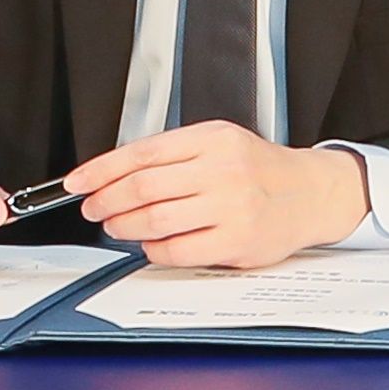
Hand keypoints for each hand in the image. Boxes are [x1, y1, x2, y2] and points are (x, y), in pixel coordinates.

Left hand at [66, 122, 371, 267]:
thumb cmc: (258, 171)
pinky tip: (153, 243)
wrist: (309, 194)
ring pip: (153, 220)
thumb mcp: (221, 144)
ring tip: (119, 225)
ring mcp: (231, 207)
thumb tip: (110, 175)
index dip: (101, 170)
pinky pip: (174, 250)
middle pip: (142, 188)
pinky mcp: (235, 241)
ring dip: (123, 226)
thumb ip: (172, 155)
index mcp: (215, 139)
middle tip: (94, 207)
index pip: (143, 153)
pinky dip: (152, 249)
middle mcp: (224, 170)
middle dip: (105, 201)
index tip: (78, 182)